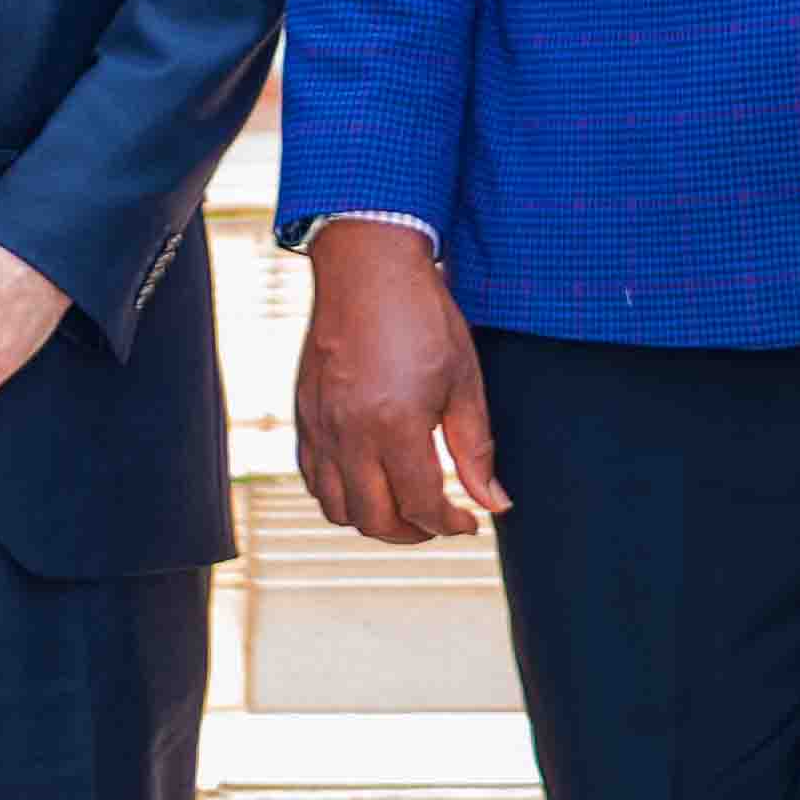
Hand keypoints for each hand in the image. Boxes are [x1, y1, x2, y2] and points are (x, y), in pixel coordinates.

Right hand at [295, 219, 505, 542]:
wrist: (368, 267)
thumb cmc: (422, 316)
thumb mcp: (464, 381)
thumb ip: (475, 449)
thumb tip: (494, 502)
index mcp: (395, 426)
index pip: (421, 505)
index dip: (450, 524)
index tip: (470, 521)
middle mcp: (350, 433)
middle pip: (374, 519)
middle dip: (413, 533)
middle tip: (438, 521)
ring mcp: (321, 426)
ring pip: (336, 508)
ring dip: (372, 520)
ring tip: (403, 506)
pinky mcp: (305, 415)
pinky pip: (313, 478)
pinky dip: (339, 494)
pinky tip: (368, 480)